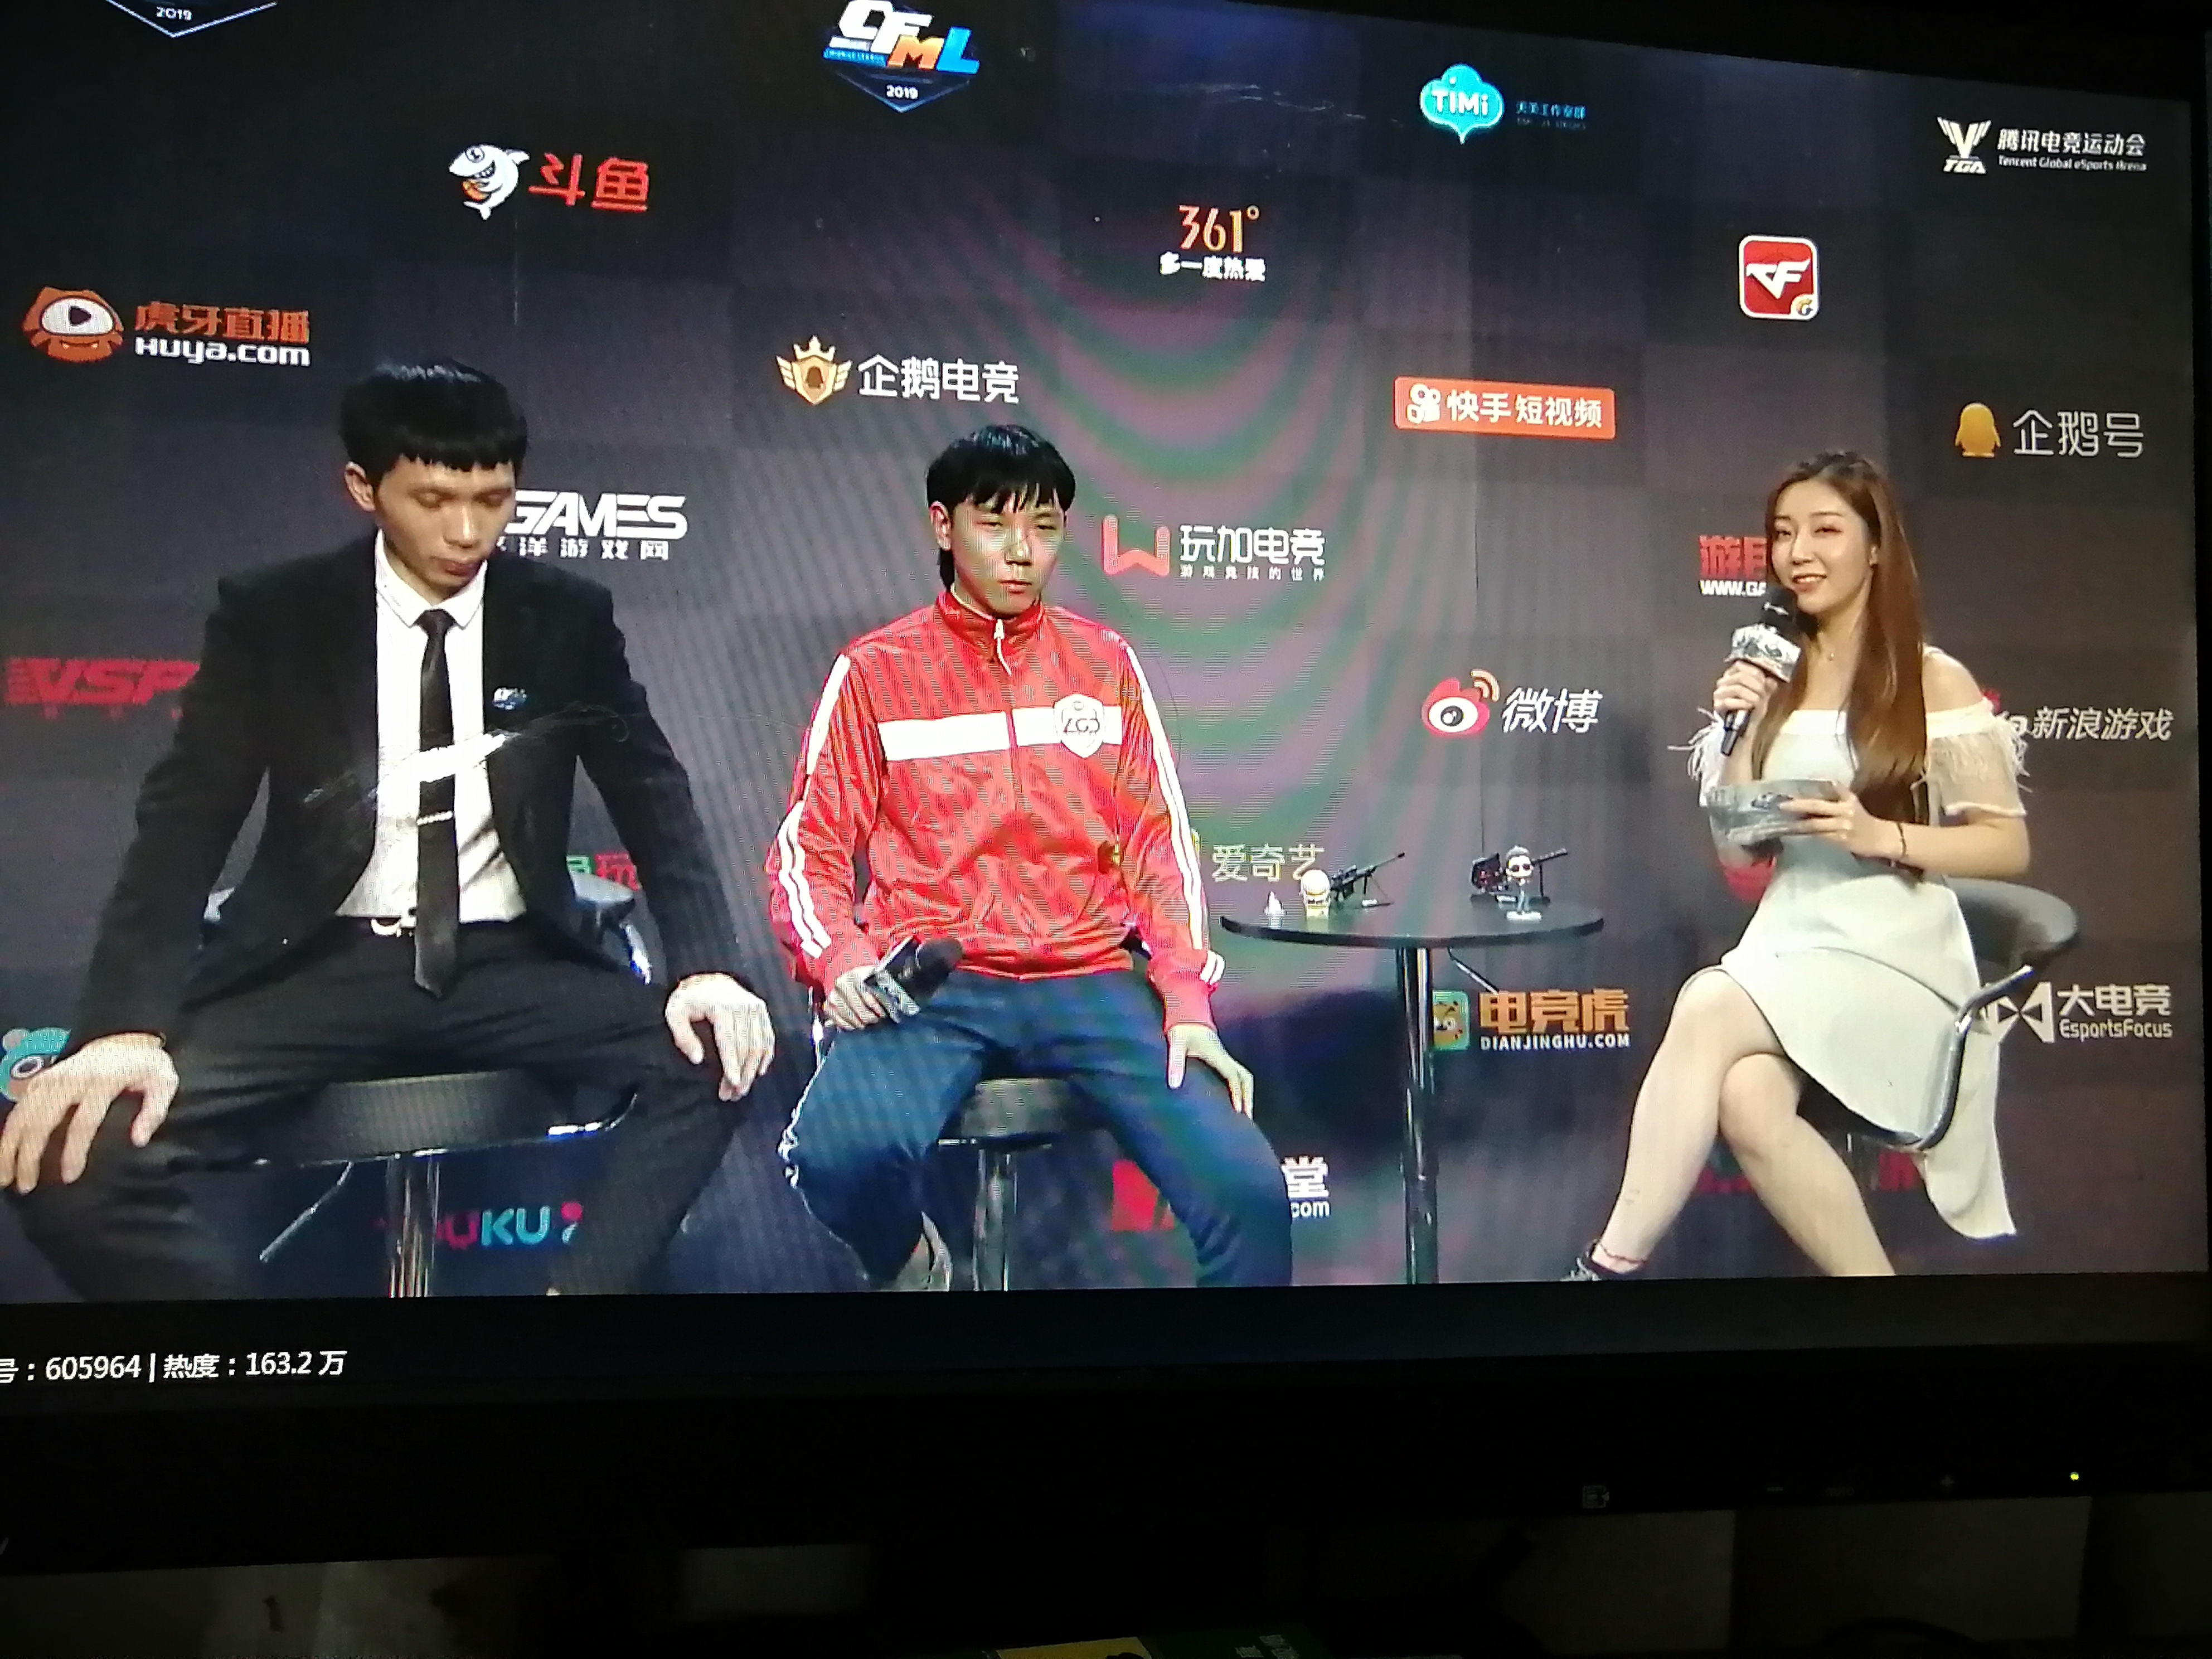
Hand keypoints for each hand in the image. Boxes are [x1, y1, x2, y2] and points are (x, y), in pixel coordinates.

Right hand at [1, 1034, 176, 1192]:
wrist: (125, 1039)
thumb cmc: (145, 1067)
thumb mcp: (164, 1082)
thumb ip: (154, 1110)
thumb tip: (139, 1139)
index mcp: (103, 1081)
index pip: (83, 1122)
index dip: (74, 1151)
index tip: (70, 1177)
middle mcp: (71, 1079)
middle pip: (42, 1121)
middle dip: (30, 1156)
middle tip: (27, 1186)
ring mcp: (52, 1077)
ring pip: (22, 1115)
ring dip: (10, 1147)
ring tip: (5, 1177)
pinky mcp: (41, 1079)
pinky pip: (18, 1108)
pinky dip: (8, 1132)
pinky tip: (4, 1153)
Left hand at [663, 974, 774, 1100]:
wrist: (707, 978)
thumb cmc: (689, 999)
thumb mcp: (675, 1013)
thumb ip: (683, 1037)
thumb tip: (698, 1060)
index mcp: (721, 1006)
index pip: (729, 1041)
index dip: (731, 1064)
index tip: (732, 1084)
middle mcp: (743, 1006)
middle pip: (746, 1047)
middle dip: (741, 1074)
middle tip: (733, 1095)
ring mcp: (755, 1007)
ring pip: (759, 1045)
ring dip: (752, 1070)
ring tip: (742, 1089)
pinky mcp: (761, 1010)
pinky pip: (768, 1037)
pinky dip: (766, 1056)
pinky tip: (759, 1072)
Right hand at [822, 962, 890, 1031]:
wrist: (841, 975)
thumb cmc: (860, 977)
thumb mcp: (871, 973)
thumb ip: (880, 983)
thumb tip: (892, 999)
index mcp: (853, 977)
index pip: (867, 997)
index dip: (877, 1008)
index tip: (883, 1015)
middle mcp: (840, 986)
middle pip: (858, 1009)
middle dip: (869, 1018)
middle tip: (876, 1021)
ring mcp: (832, 997)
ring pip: (849, 1016)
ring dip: (860, 1023)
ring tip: (867, 1025)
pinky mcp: (827, 1006)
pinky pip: (838, 1020)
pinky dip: (847, 1025)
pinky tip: (855, 1027)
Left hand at [1166, 1022, 1254, 1116]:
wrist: (1186, 1013)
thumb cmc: (1181, 1029)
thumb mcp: (1176, 1043)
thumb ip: (1175, 1062)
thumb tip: (1174, 1085)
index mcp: (1216, 1054)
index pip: (1233, 1076)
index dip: (1237, 1094)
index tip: (1238, 1111)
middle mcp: (1224, 1056)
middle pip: (1245, 1078)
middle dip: (1248, 1097)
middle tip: (1246, 1118)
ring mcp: (1224, 1057)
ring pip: (1244, 1076)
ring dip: (1246, 1094)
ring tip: (1244, 1114)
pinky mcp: (1221, 1058)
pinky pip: (1237, 1075)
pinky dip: (1240, 1088)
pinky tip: (1235, 1100)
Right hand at [1712, 658, 1785, 719]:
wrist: (1746, 728)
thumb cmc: (1753, 709)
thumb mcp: (1763, 694)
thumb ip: (1767, 685)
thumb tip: (1771, 681)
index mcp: (1731, 674)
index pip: (1740, 665)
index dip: (1755, 673)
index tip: (1764, 683)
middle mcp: (1722, 681)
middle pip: (1740, 676)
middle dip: (1756, 685)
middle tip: (1763, 694)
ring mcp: (1718, 694)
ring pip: (1737, 688)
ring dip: (1752, 695)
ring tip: (1758, 702)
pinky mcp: (1717, 706)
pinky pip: (1730, 701)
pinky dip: (1743, 703)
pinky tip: (1749, 707)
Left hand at [1782, 787, 1894, 859]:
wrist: (1882, 838)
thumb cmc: (1863, 821)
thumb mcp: (1852, 803)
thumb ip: (1836, 795)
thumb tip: (1812, 791)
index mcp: (1848, 798)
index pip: (1829, 788)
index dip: (1811, 787)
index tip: (1793, 788)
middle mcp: (1845, 810)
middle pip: (1817, 806)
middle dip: (1798, 805)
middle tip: (1781, 805)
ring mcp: (1843, 826)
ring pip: (1816, 824)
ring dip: (1798, 824)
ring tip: (1784, 822)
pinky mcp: (1842, 839)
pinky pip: (1820, 837)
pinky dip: (1807, 834)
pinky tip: (1796, 833)